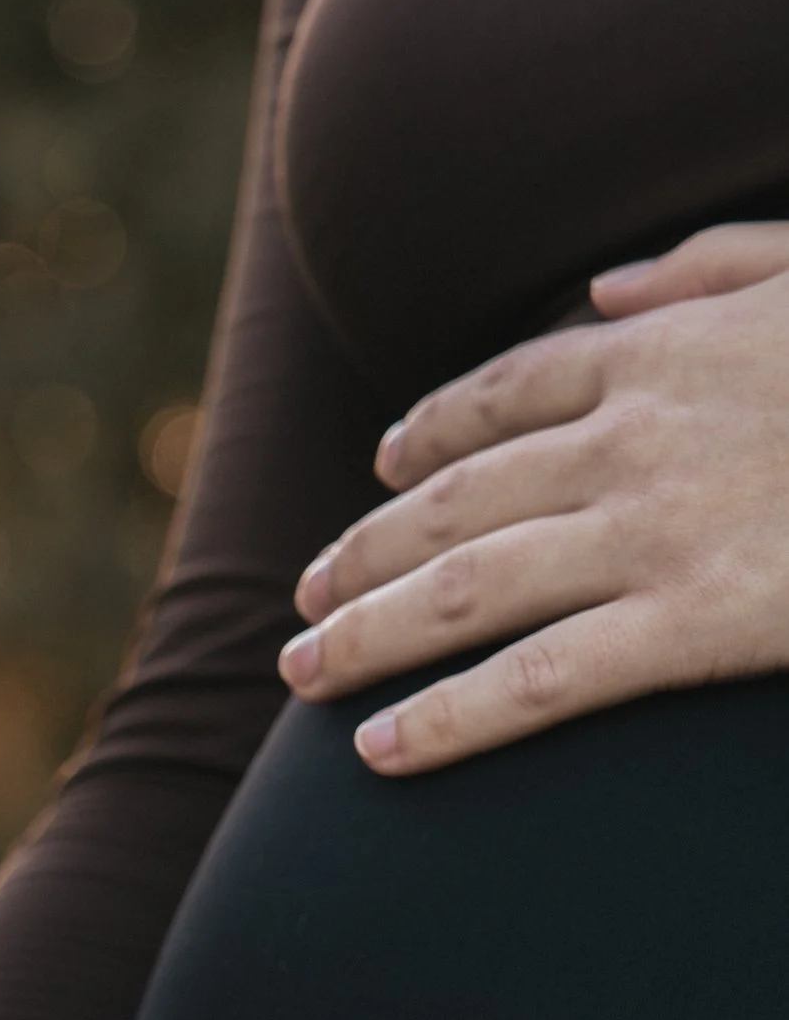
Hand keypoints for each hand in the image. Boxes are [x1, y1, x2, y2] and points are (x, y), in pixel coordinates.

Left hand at [275, 221, 788, 772]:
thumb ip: (718, 265)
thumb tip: (609, 281)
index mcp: (670, 348)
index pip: (508, 391)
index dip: (427, 434)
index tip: (378, 470)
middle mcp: (639, 434)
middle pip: (456, 498)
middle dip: (363, 552)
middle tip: (302, 600)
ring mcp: (661, 527)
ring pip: (466, 588)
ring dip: (365, 634)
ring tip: (300, 674)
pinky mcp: (698, 620)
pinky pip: (539, 679)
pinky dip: (448, 718)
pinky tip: (379, 754)